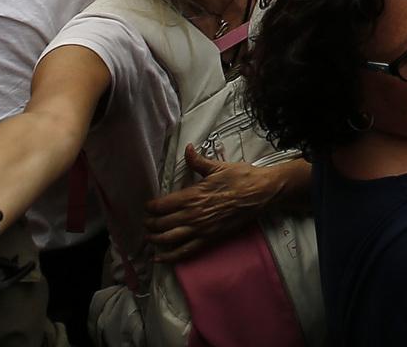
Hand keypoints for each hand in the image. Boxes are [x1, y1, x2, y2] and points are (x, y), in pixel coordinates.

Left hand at [148, 147, 287, 259]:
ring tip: (149, 237)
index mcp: (192, 195)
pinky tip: (159, 258)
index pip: (161, 205)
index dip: (150, 207)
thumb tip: (187, 148)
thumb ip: (197, 161)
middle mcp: (192, 215)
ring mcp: (200, 229)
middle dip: (149, 224)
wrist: (261, 193)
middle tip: (146, 222)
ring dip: (155, 239)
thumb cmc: (241, 178)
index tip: (147, 207)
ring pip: (169, 239)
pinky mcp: (209, 239)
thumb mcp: (217, 167)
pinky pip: (185, 252)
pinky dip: (170, 257)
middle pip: (161, 223)